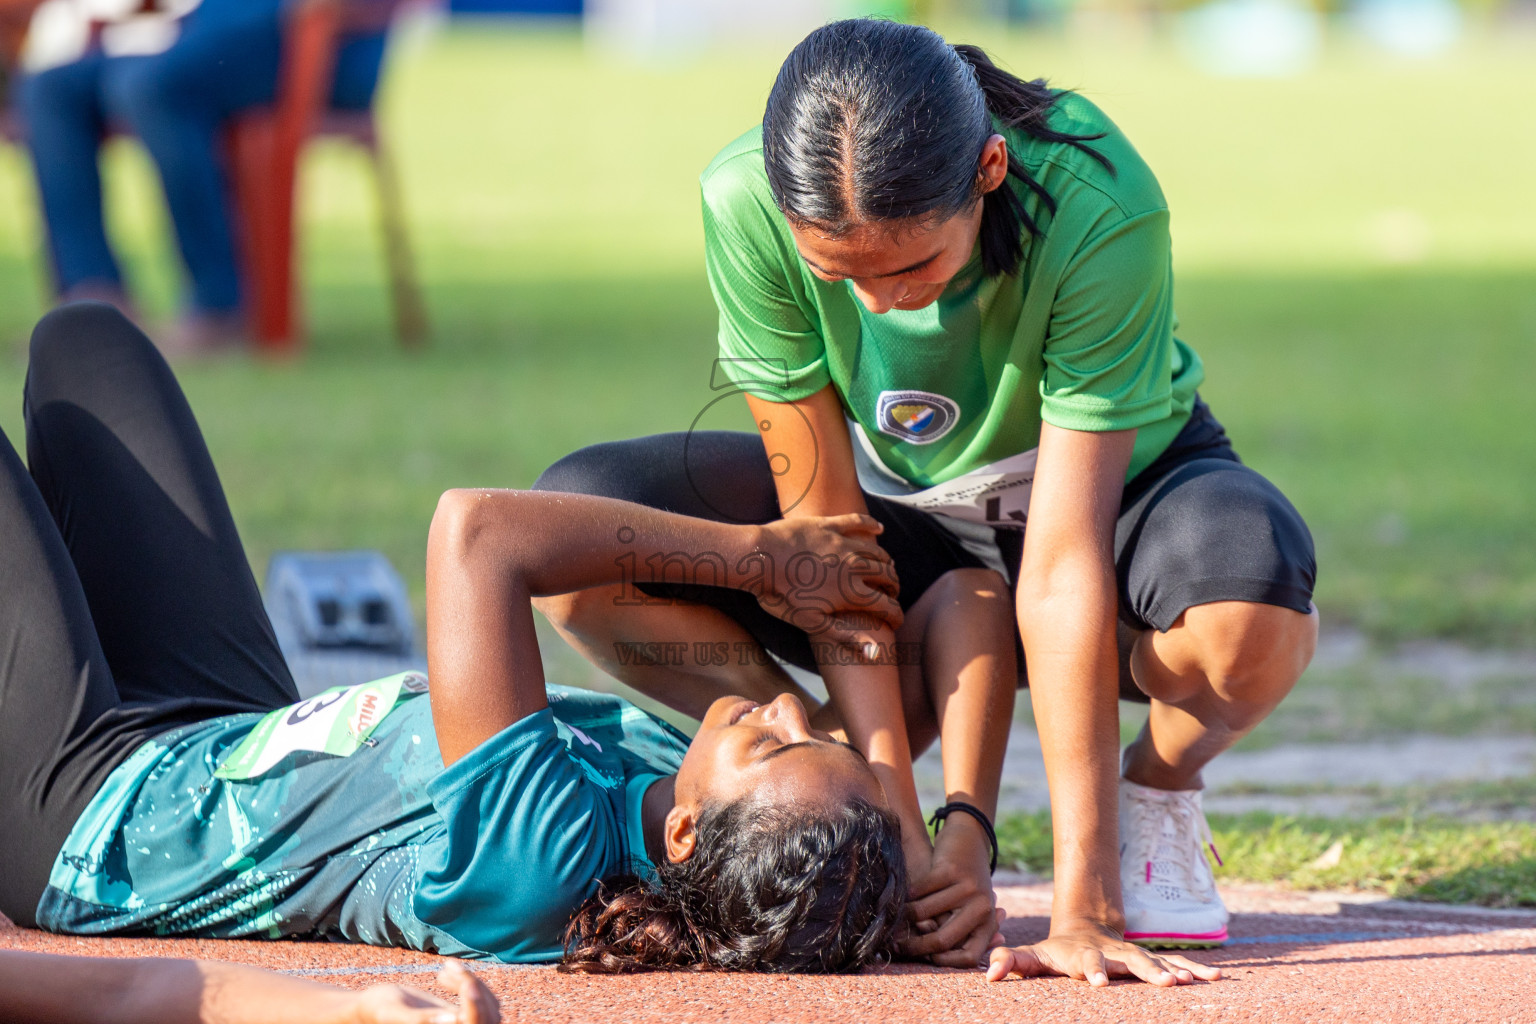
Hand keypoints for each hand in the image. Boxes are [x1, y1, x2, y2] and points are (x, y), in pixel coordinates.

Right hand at [352, 962, 500, 1023]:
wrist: (373, 1008)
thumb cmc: (377, 1010)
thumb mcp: (393, 1014)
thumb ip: (420, 1020)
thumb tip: (455, 1020)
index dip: (477, 1009)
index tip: (468, 985)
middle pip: (488, 1017)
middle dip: (474, 989)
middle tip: (449, 967)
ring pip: (491, 1007)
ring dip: (472, 982)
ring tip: (445, 968)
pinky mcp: (464, 1016)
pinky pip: (484, 999)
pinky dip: (470, 982)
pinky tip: (446, 971)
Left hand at [751, 514, 901, 643]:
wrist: (758, 559)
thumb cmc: (780, 596)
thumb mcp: (813, 623)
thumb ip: (847, 637)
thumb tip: (877, 653)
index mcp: (851, 592)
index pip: (886, 605)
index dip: (895, 615)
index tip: (896, 621)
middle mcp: (854, 565)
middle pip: (886, 576)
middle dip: (894, 588)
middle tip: (892, 595)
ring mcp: (843, 543)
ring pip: (876, 552)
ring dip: (886, 562)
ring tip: (888, 569)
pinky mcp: (829, 525)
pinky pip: (858, 522)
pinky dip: (871, 525)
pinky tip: (878, 528)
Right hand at [900, 816, 1004, 965]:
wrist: (970, 837)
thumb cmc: (966, 880)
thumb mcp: (971, 906)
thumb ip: (960, 932)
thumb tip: (937, 959)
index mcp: (987, 921)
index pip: (969, 956)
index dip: (944, 961)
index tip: (926, 959)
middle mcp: (981, 907)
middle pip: (943, 939)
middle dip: (915, 946)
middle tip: (897, 945)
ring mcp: (967, 887)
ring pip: (925, 913)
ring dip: (906, 916)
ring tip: (897, 916)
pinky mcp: (950, 869)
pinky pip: (919, 891)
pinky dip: (907, 895)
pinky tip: (903, 894)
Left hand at [985, 926, 1221, 987]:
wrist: (1085, 928)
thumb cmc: (1056, 951)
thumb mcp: (1033, 956)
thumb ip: (1014, 962)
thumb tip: (990, 971)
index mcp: (1084, 955)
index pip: (1087, 962)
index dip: (1092, 970)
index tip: (1098, 982)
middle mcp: (1114, 953)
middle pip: (1131, 961)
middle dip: (1147, 971)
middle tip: (1166, 984)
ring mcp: (1134, 955)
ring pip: (1158, 961)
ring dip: (1176, 970)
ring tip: (1194, 981)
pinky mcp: (1151, 961)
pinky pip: (1176, 964)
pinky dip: (1195, 970)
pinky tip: (1217, 978)